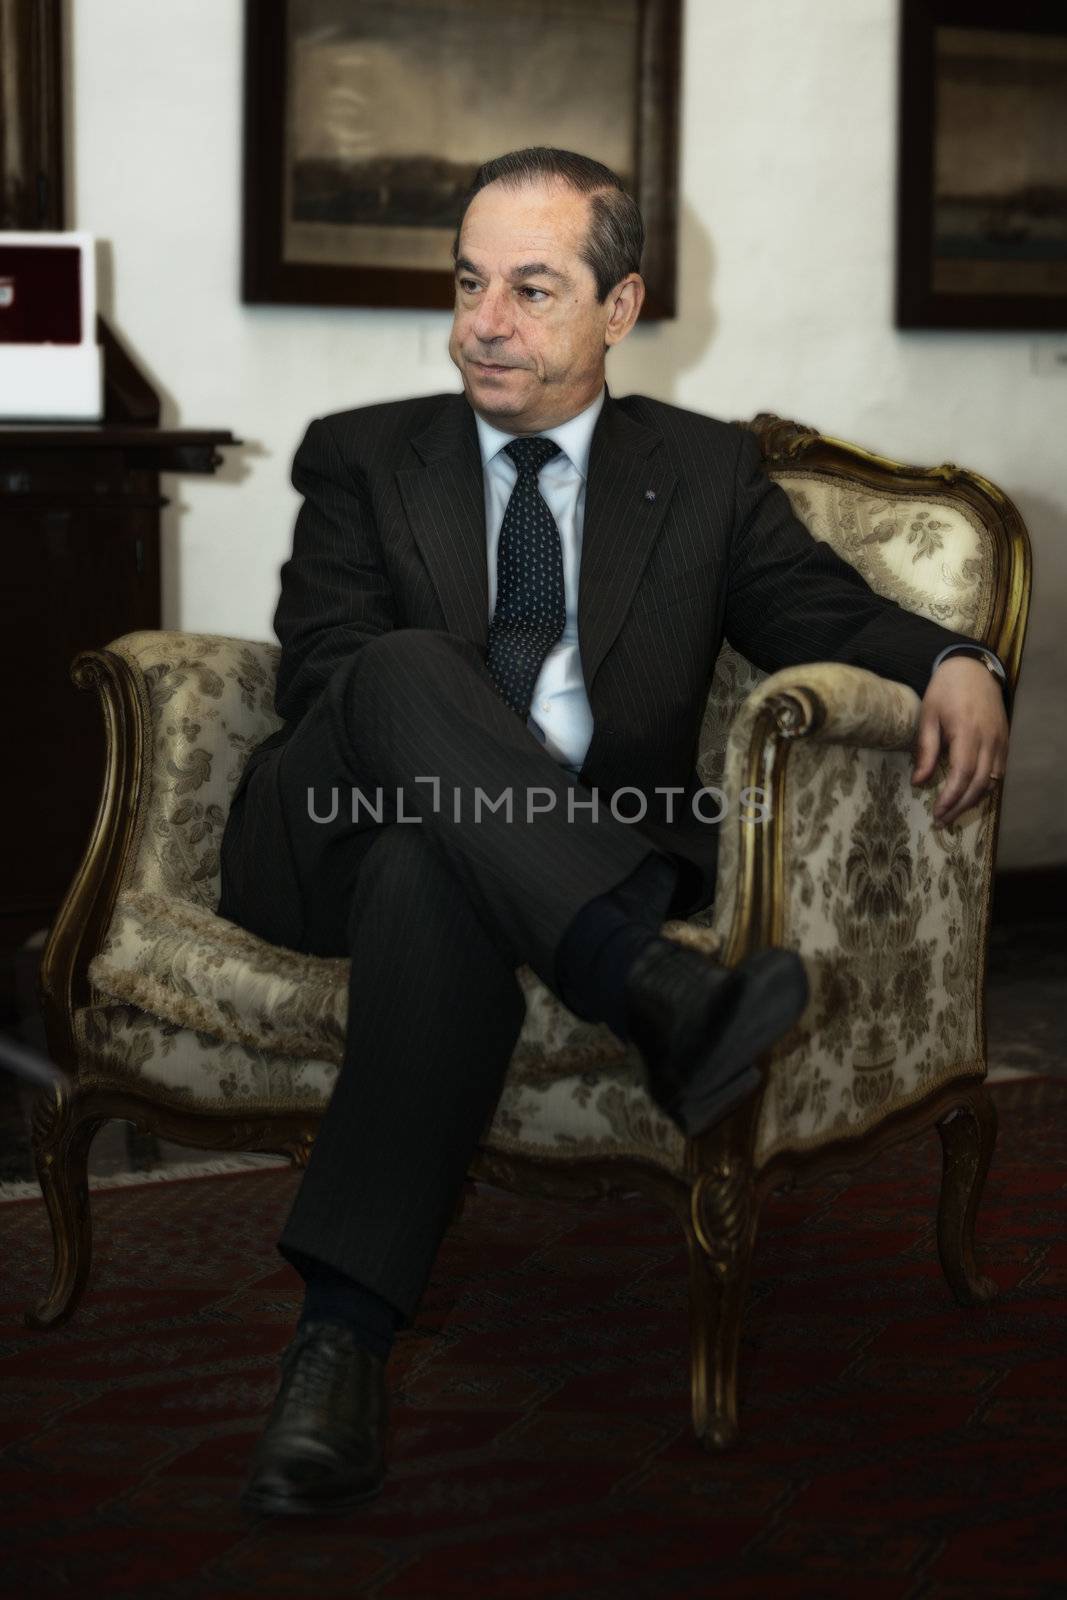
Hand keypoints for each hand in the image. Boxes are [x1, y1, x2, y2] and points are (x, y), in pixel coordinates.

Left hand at [911, 656, 1008, 826]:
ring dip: (973, 800)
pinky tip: (969, 796)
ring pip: (992, 781)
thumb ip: (925, 750)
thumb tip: (918, 782)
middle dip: (960, 806)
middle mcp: (989, 739)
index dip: (951, 797)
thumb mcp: (928, 716)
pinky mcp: (1004, 740)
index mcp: (967, 732)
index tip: (936, 812)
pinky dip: (985, 787)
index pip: (962, 774)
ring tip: (953, 813)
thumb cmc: (944, 691)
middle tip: (942, 821)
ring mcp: (1000, 740)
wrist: (971, 669)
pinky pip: (998, 771)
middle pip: (979, 783)